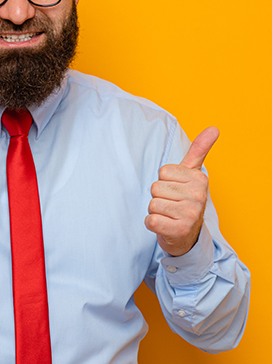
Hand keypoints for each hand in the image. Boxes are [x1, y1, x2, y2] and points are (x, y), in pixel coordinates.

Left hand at [144, 127, 219, 255]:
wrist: (187, 235)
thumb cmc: (185, 200)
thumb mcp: (192, 174)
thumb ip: (199, 150)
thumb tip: (214, 128)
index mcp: (199, 179)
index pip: (163, 171)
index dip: (164, 181)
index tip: (176, 190)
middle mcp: (198, 196)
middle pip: (155, 187)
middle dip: (159, 197)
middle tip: (172, 205)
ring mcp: (190, 214)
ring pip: (152, 204)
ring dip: (156, 211)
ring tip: (169, 214)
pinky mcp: (179, 230)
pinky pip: (150, 220)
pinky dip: (152, 224)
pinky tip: (165, 225)